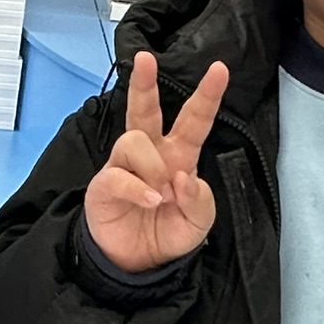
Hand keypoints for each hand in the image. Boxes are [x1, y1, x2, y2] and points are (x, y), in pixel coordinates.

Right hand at [84, 51, 229, 271]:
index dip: (207, 95)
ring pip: (135, 141)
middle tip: (144, 59)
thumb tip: (184, 176)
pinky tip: (152, 202)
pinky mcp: (104, 185)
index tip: (219, 68)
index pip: (194, 120)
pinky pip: (120, 175)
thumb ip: (201, 200)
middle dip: (144, 83)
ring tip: (162, 196)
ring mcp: (124, 167)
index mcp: (179, 156)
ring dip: (154, 168)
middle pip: (145, 110)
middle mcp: (150, 154)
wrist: (137, 264)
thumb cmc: (167, 233)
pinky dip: (140, 189)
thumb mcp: (199, 223)